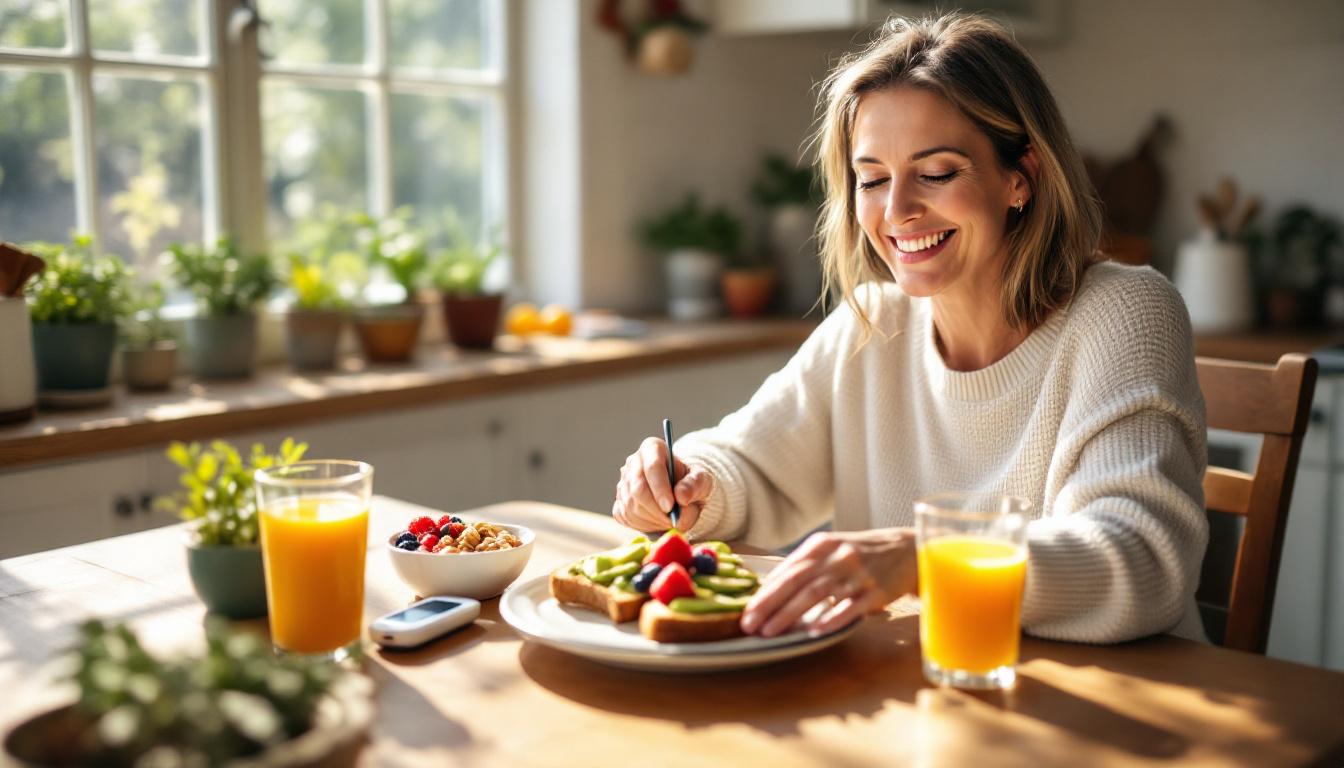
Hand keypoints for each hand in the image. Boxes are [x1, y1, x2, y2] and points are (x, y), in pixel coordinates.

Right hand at [612, 437, 714, 533]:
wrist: (682, 496)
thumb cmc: (691, 484)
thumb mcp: (701, 481)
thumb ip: (694, 486)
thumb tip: (681, 497)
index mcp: (653, 448)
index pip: (652, 466)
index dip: (660, 488)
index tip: (670, 507)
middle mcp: (633, 462)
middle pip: (638, 489)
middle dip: (657, 510)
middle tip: (673, 521)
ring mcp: (623, 483)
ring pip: (632, 506)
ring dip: (654, 520)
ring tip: (671, 520)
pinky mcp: (619, 503)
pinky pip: (627, 517)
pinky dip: (644, 525)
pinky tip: (658, 521)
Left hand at [741, 529, 917, 637]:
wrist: (909, 550)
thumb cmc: (863, 554)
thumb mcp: (833, 550)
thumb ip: (805, 565)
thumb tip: (770, 588)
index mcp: (822, 545)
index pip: (787, 570)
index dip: (764, 592)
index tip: (746, 611)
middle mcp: (837, 556)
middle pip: (797, 582)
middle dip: (769, 605)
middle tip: (749, 624)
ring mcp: (857, 573)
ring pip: (817, 594)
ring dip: (790, 615)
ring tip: (771, 632)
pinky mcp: (877, 591)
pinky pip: (850, 607)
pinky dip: (831, 619)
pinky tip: (814, 631)